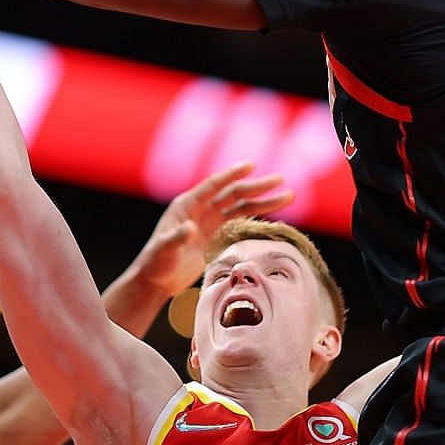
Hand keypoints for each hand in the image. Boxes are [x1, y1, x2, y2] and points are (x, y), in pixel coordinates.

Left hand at [126, 163, 294, 297]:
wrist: (157, 279)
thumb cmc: (156, 262)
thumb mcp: (164, 251)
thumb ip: (176, 238)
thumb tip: (190, 228)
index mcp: (187, 205)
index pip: (214, 185)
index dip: (232, 175)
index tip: (251, 165)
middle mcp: (201, 209)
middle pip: (233, 193)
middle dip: (257, 186)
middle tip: (280, 179)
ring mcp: (211, 221)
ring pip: (242, 206)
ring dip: (263, 200)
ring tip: (288, 195)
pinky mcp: (217, 235)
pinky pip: (241, 221)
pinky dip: (257, 216)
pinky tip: (274, 213)